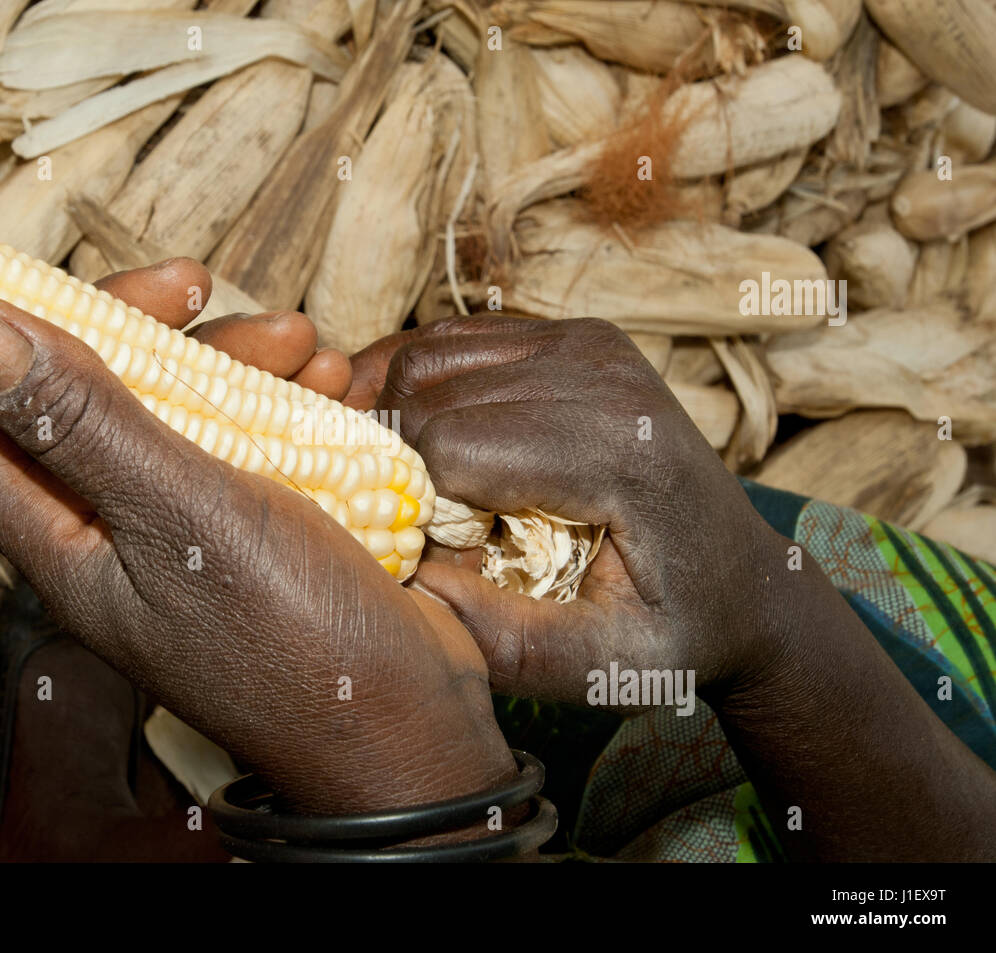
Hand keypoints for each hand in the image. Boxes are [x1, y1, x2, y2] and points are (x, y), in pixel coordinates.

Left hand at [0, 261, 515, 816]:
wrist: (412, 727)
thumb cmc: (295, 643)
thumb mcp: (182, 515)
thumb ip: (78, 420)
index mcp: (61, 543)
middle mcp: (110, 532)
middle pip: (73, 397)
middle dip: (127, 323)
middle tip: (190, 281)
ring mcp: (185, 528)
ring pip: (170, 405)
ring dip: (228, 355)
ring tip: (303, 343)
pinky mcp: (252, 522)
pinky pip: (243, 434)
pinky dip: (279, 396)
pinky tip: (331, 384)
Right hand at [356, 314, 995, 859]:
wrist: (746, 581)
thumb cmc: (676, 632)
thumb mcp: (603, 669)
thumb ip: (502, 637)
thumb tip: (402, 576)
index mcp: (616, 452)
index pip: (449, 444)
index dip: (405, 502)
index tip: (419, 555)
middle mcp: (603, 375)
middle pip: (427, 391)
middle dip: (389, 458)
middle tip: (400, 521)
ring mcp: (589, 342)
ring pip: (427, 354)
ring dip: (391, 415)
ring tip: (401, 483)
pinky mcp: (575, 334)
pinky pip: (456, 339)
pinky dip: (418, 386)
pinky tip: (416, 439)